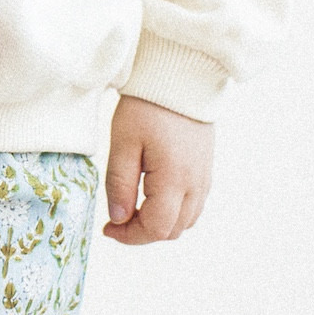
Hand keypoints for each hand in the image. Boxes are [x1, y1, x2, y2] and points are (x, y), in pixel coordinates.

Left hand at [103, 94, 213, 244]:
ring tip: (132, 208)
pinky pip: (193, 205)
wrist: (179, 78)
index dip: (130, 236)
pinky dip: (173, 211)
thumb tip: (118, 218)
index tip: (107, 228)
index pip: (156, 228)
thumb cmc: (147, 107)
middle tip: (116, 219)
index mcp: (175, 179)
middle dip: (143, 232)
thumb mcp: (124, 142)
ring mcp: (204, 178)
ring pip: (185, 221)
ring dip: (159, 223)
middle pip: (172, 230)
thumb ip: (120, 184)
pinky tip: (152, 196)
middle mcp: (196, 184)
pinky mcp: (206, 169)